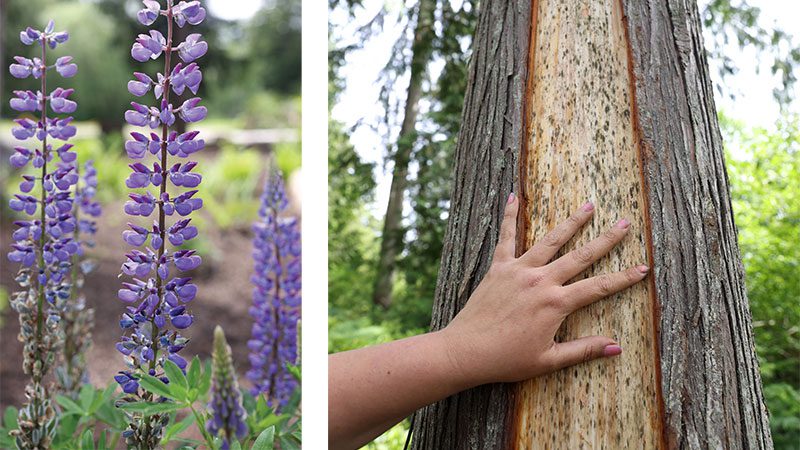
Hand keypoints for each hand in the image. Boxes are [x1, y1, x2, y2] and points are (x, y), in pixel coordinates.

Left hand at [440, 193, 648, 385]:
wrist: (465, 351)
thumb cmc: (506, 359)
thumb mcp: (549, 360)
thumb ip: (584, 350)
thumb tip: (617, 347)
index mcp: (556, 304)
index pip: (599, 287)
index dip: (624, 278)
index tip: (643, 267)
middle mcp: (541, 281)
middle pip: (580, 256)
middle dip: (606, 239)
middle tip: (625, 222)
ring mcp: (518, 271)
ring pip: (550, 240)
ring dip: (571, 222)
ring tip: (588, 206)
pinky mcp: (498, 268)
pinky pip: (506, 237)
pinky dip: (509, 216)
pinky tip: (513, 196)